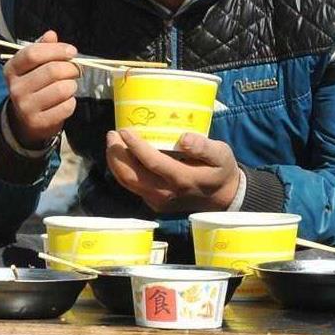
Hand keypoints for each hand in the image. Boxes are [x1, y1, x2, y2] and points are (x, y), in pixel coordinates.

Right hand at [3, 30, 80, 147]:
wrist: (26, 120)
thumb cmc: (34, 85)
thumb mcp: (33, 66)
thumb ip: (42, 49)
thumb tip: (51, 34)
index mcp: (11, 70)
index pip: (33, 54)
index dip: (56, 50)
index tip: (72, 51)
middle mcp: (15, 88)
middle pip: (52, 71)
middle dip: (71, 68)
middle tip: (76, 70)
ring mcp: (25, 107)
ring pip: (62, 89)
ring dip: (72, 86)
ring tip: (69, 87)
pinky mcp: (38, 122)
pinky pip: (66, 106)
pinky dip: (71, 102)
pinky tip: (65, 102)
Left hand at [104, 129, 241, 212]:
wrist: (222, 197)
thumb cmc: (220, 170)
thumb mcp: (221, 155)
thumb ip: (204, 147)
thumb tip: (184, 139)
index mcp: (182, 180)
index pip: (152, 163)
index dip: (135, 146)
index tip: (124, 131)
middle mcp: (165, 193)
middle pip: (131, 175)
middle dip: (116, 154)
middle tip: (112, 134)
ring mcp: (157, 200)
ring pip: (127, 182)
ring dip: (115, 161)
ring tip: (113, 141)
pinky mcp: (153, 203)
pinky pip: (132, 185)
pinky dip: (122, 169)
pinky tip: (122, 154)